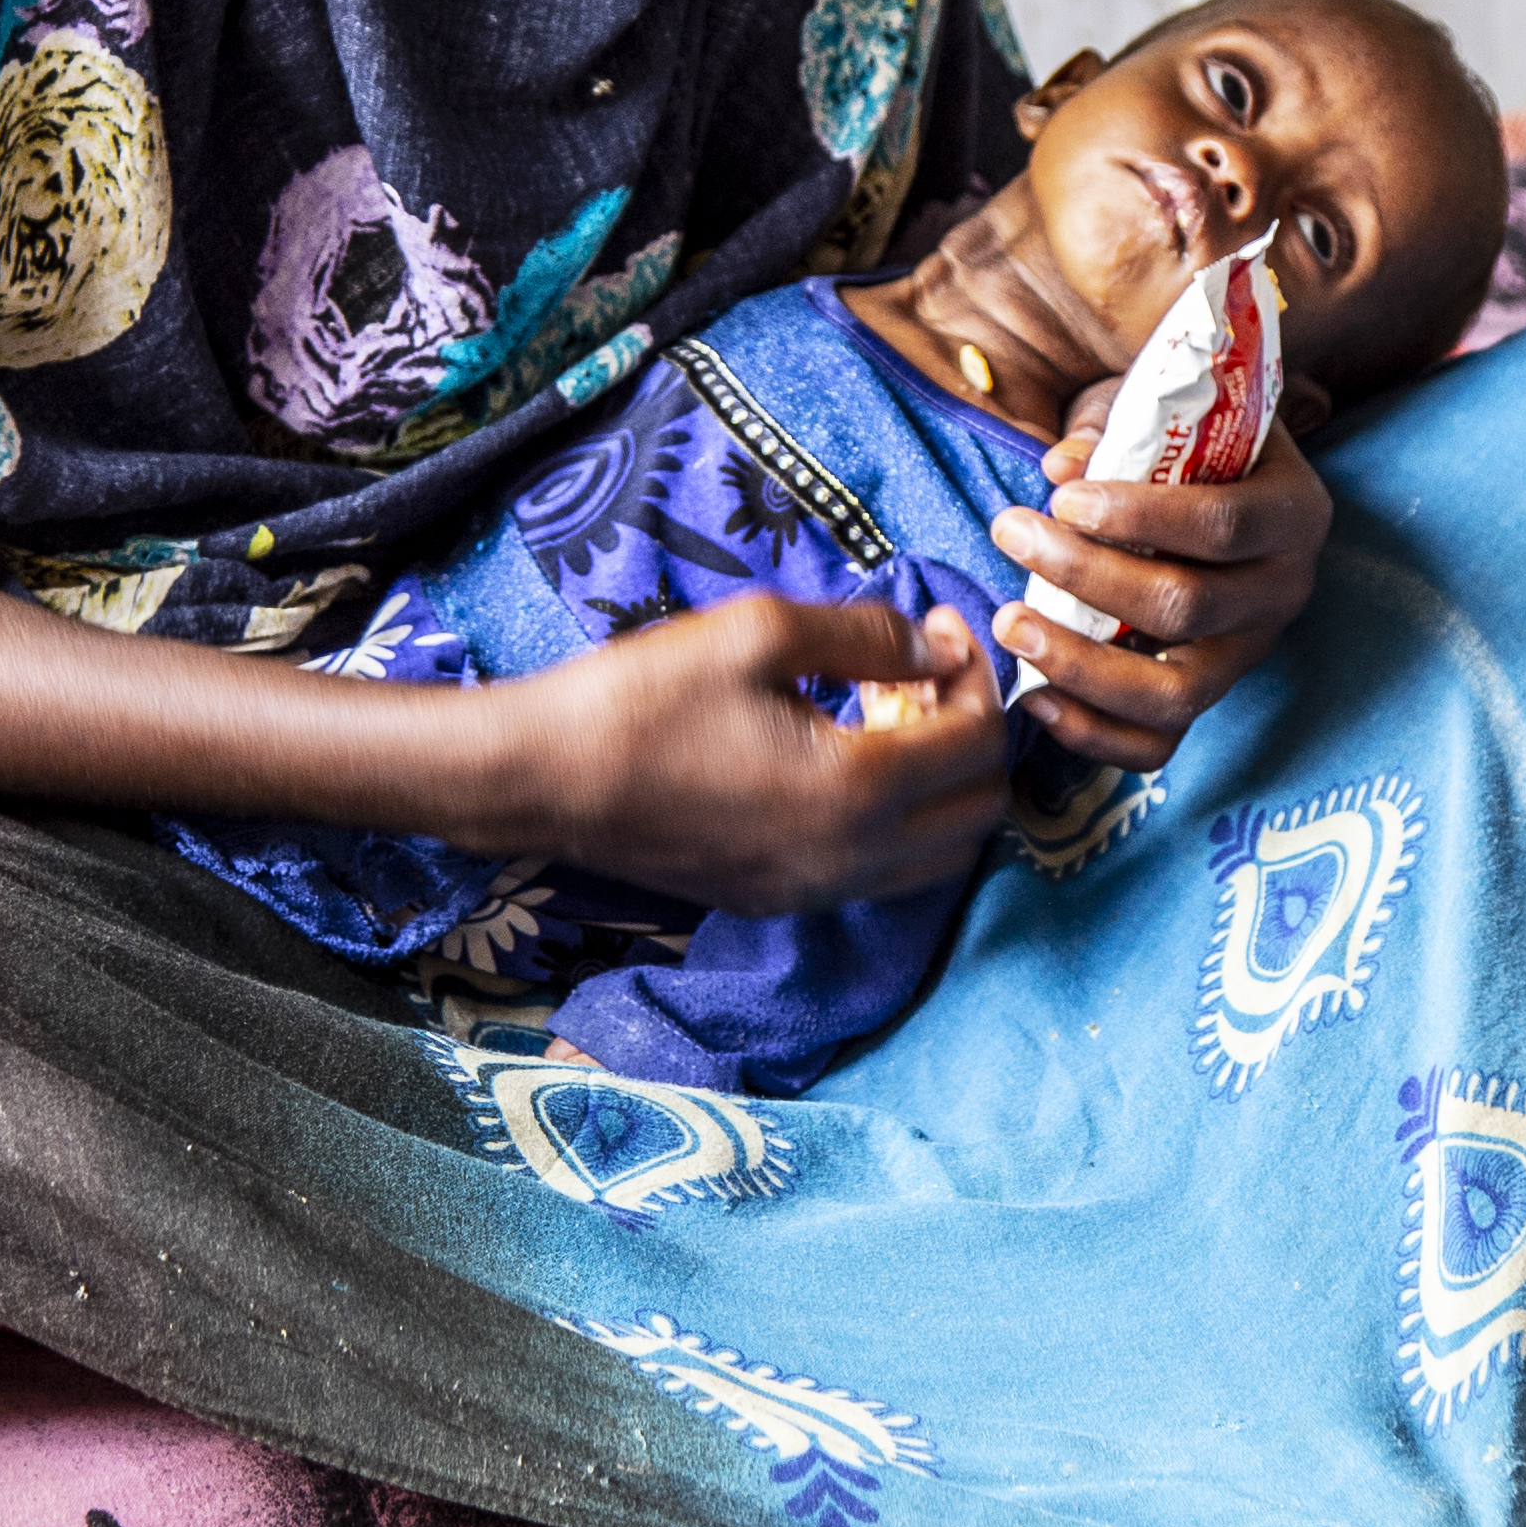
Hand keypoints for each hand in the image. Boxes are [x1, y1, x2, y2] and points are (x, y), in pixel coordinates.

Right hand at [479, 596, 1005, 910]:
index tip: (944, 625)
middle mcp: (850, 860)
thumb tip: (940, 649)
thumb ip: (871, 636)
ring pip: (939, 857)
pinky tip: (850, 760)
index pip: (976, 744)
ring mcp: (815, 891)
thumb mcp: (762, 632)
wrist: (545, 777)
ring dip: (945, 788)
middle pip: (980, 813)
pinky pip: (881, 875)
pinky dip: (900, 823)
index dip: (979, 676)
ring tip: (896, 714)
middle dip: (976, 735)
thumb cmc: (645, 697)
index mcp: (857, 790)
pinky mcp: (781, 901)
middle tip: (932, 671)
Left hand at [985, 424, 1331, 763]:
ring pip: (1176, 692)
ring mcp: (1250, 655)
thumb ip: (1119, 431)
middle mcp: (1285, 592)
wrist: (1229, 488)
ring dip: (1082, 664)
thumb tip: (1059, 467)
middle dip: (1087, 576)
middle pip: (1188, 607)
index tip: (1062, 498)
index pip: (1221, 526)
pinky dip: (1094, 733)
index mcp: (1292, 513)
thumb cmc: (1192, 443)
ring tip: (1010, 624)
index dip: (1138, 516)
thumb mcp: (1168, 416)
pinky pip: (1159, 745)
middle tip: (1011, 535)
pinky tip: (1035, 696)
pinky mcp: (1211, 698)